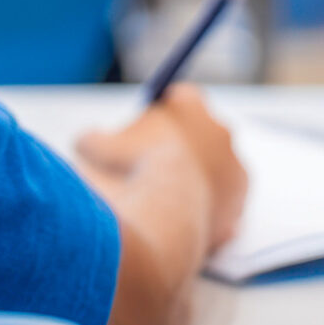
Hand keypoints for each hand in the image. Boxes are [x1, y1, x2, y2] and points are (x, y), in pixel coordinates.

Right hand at [78, 86, 246, 253]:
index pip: (180, 98)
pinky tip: (178, 226)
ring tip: (163, 204)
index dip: (160, 115)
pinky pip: (218, 211)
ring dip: (195, 184)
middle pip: (201, 135)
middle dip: (181, 150)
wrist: (161, 214)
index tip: (144, 131)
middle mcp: (221, 132)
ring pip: (214, 174)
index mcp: (190, 104)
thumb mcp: (95, 147)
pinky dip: (201, 218)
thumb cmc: (128, 172)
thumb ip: (93, 139)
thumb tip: (85, 144)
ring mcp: (235, 171)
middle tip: (153, 169)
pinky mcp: (238, 208)